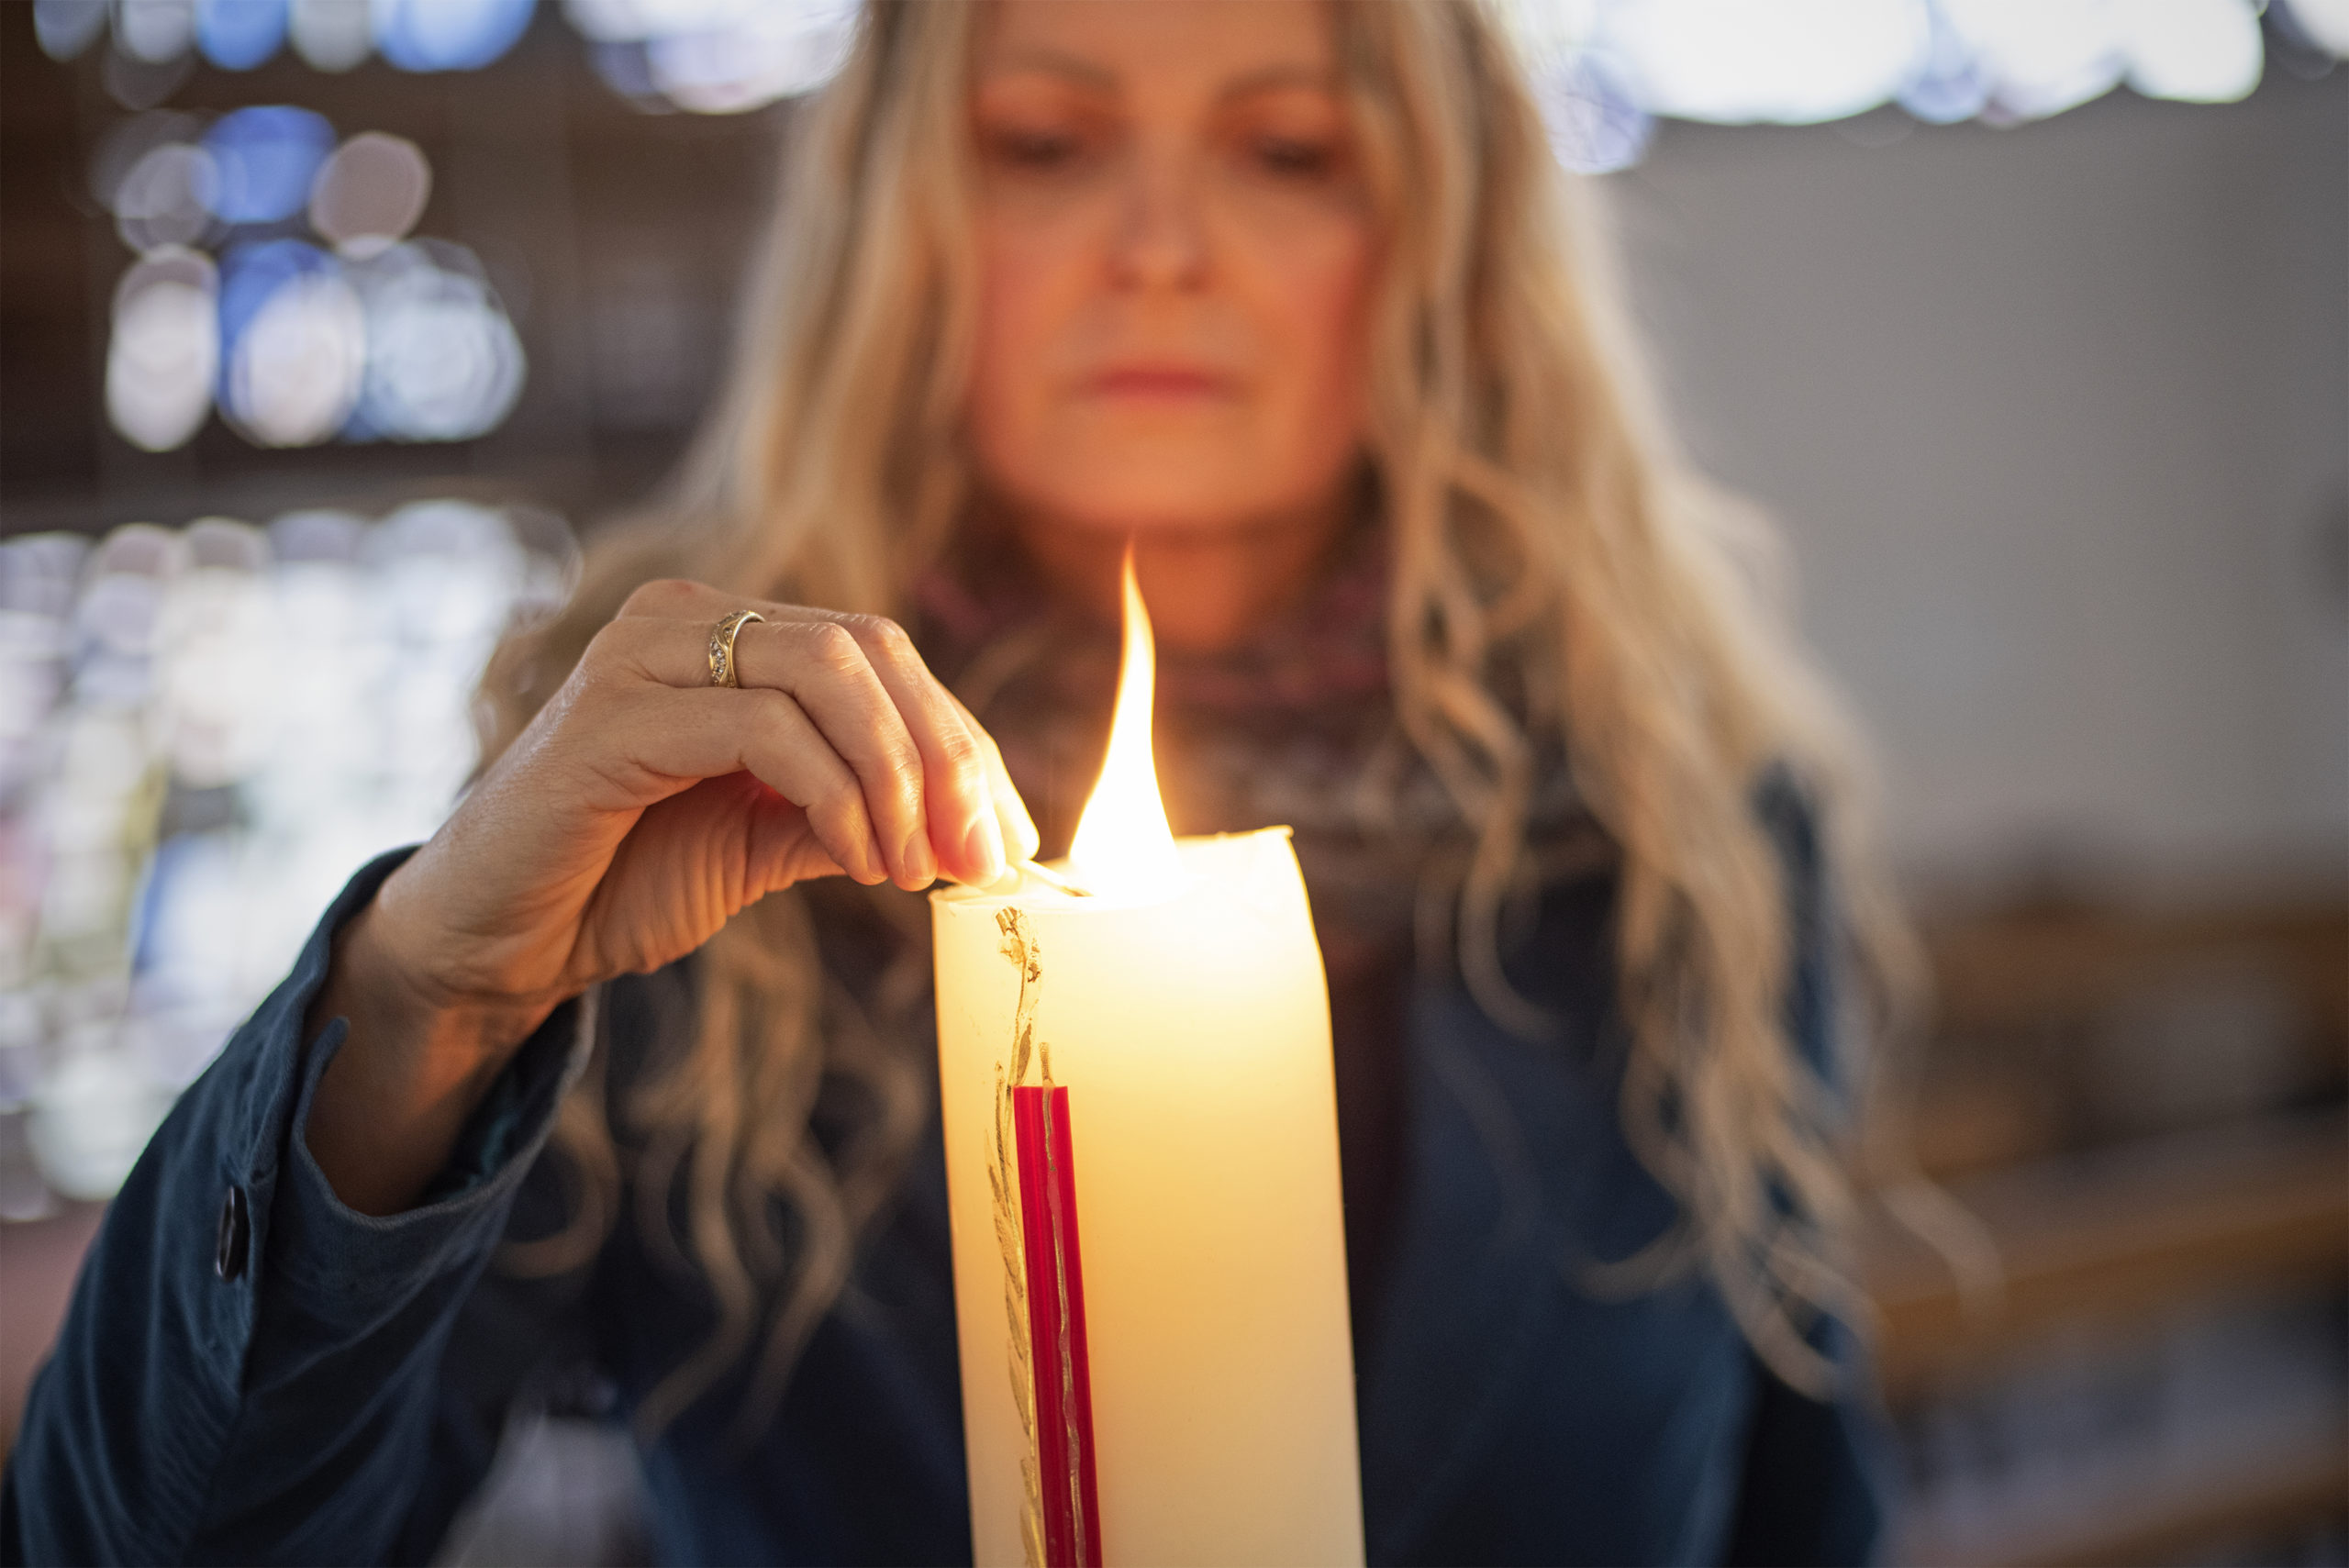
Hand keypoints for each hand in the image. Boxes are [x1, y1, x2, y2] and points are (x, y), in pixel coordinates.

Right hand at [303, 578, 1037, 1212]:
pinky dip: (836, 794)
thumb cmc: (624, 880)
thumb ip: (857, 812)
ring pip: (828, 672)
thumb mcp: (769, 841)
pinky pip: (763, 729)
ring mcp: (643, 655)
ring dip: (899, 777)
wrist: (497, 941)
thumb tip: (975, 829)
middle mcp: (687, 619)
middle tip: (985, 857)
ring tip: (916, 869)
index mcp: (729, 635)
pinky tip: (860, 862)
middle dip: (949, 757)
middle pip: (870, 648)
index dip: (963, 742)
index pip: (882, 656)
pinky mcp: (611, 717)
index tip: (1013, 840)